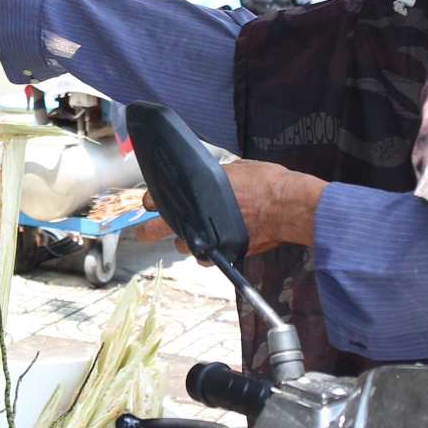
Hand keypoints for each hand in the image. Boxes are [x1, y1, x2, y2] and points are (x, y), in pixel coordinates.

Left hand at [136, 159, 326, 256]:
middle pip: (159, 228)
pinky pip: (205, 258)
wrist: (284, 206)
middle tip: (143, 232)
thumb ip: (216, 178)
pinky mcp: (223, 253)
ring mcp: (208, 238)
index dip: (153, 201)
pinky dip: (206, 254)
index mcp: (194, 191)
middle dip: (148, 230)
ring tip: (187, 236)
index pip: (158, 198)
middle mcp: (196, 217)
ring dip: (183, 241)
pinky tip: (210, 248)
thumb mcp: (235, 169)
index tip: (150, 204)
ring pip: (183, 245)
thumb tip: (213, 181)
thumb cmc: (264, 182)